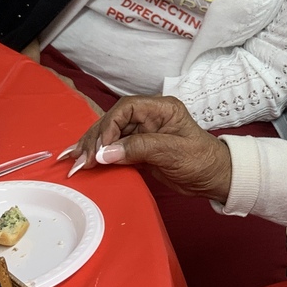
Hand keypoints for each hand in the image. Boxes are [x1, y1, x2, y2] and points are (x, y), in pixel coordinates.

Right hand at [70, 95, 232, 201]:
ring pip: (109, 136)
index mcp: (160, 108)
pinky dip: (98, 157)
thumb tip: (105, 153)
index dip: (108, 126)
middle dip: (93, 140)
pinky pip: (114, 150)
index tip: (100, 149)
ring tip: (71, 161)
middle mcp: (148, 117)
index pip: (125, 109)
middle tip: (79, 160)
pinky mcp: (138, 150)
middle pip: (112, 122)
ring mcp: (142, 133)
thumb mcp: (173, 152)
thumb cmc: (203, 160)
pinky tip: (83, 163)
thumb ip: (139, 149)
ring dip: (90, 148)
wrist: (215, 178)